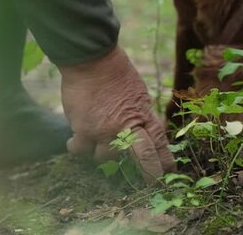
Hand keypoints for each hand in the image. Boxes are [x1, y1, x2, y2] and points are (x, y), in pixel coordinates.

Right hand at [58, 46, 174, 181]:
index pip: (160, 144)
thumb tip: (144, 133)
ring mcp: (106, 132)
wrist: (92, 60)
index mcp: (144, 116)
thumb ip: (141, 115)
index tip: (167, 172)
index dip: (164, 161)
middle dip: (149, 173)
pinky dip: (77, 147)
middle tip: (149, 181)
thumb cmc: (116, 74)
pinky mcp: (84, 131)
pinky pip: (80, 150)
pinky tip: (75, 142)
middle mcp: (128, 127)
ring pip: (105, 158)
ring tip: (96, 140)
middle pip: (144, 159)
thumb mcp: (138, 94)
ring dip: (101, 151)